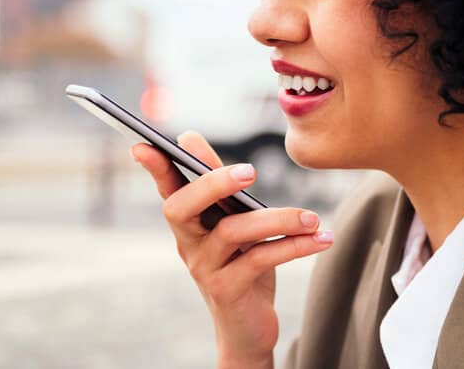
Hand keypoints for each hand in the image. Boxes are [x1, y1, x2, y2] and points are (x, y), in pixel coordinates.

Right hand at [131, 131, 333, 368]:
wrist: (247, 327)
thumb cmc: (241, 264)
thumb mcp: (231, 221)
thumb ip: (217, 183)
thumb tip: (189, 137)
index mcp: (188, 221)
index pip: (166, 188)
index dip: (155, 167)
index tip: (142, 145)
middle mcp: (187, 243)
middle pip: (182, 207)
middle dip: (213, 183)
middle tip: (250, 171)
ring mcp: (204, 268)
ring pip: (233, 231)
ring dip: (278, 219)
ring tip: (312, 217)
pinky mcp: (227, 290)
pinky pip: (260, 259)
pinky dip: (295, 246)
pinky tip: (321, 239)